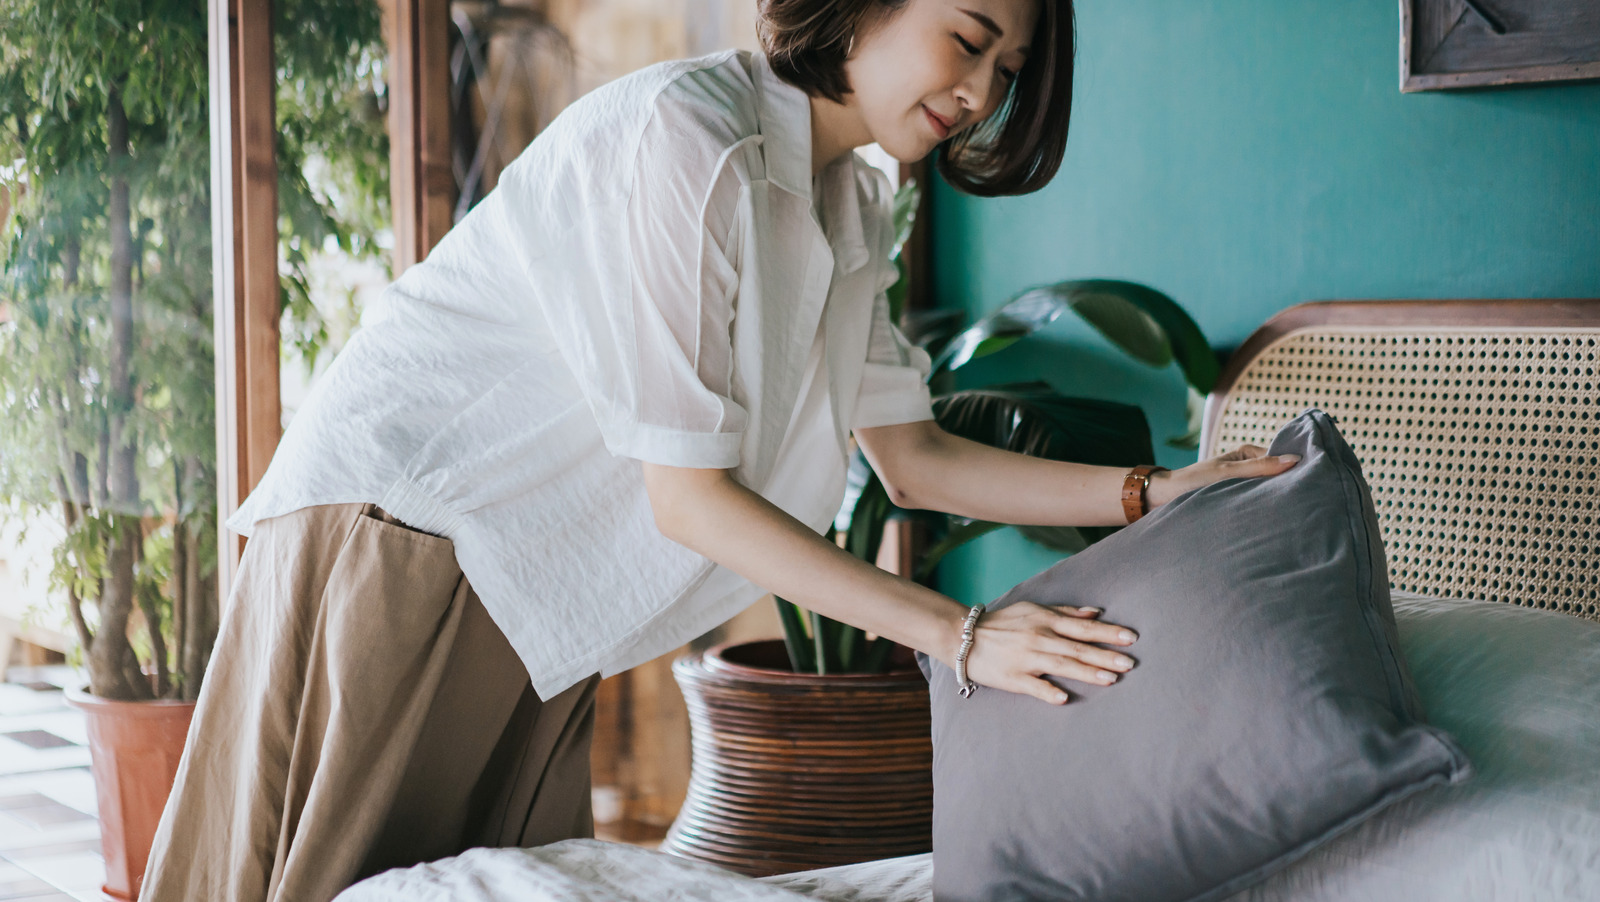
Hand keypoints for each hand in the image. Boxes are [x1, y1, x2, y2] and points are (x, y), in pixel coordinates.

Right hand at [961, 602, 1137, 704]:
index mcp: (1045, 620)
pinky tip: (1064, 698)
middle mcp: (1039, 638)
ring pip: (1061, 665)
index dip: (1108, 633)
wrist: (962, 635)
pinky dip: (1047, 691)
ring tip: (1111, 679)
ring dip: (1087, 672)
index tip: (1131, 638)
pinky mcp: (1012, 677)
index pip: (1083, 628)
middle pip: (1078, 647)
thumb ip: (1065, 612)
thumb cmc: (1003, 623)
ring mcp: (1026, 658)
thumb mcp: (1033, 609)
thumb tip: (1095, 612)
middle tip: (1131, 663)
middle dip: (1106, 655)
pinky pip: (1033, 686)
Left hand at [1146, 444, 1299, 508]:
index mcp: (1248, 454)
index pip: (1280, 459)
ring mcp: (1244, 486)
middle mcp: (1248, 469)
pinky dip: (1264, 510)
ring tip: (1293, 511)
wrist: (1164, 499)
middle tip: (1307, 499)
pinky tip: (1274, 519)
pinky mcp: (1237, 502)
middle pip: (1277, 477)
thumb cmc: (1193, 481)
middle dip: (1288, 486)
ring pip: (1268, 492)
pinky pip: (1257, 504)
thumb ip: (1260, 468)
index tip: (1312, 479)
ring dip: (1275, 500)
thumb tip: (1295, 459)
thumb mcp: (1228, 472)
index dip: (1294, 469)